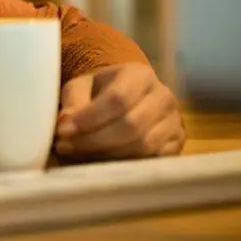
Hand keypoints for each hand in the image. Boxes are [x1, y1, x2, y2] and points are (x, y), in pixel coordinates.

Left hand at [55, 63, 184, 159]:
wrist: (127, 99)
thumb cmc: (100, 92)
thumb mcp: (81, 87)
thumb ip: (73, 100)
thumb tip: (65, 122)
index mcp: (140, 75)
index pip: (117, 99)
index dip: (89, 118)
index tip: (63, 131)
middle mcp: (163, 96)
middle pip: (131, 125)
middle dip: (94, 141)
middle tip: (66, 147)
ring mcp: (174, 122)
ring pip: (143, 146)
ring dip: (106, 155)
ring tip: (78, 155)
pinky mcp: (177, 144)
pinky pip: (153, 160)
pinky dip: (124, 164)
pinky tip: (100, 162)